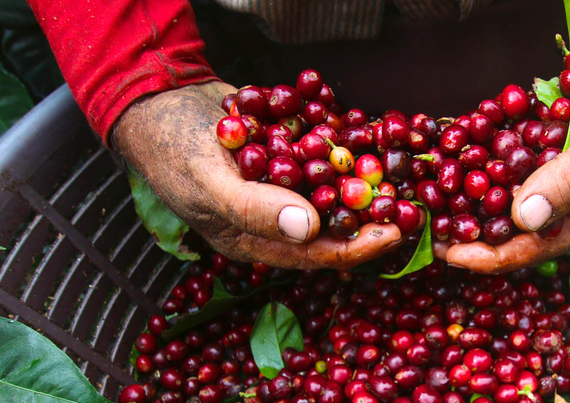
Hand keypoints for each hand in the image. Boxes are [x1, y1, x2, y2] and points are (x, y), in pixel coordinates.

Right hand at [113, 81, 402, 269]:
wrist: (160, 100)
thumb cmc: (173, 149)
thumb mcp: (210, 183)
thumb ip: (256, 209)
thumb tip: (310, 229)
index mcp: (256, 239)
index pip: (315, 254)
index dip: (357, 247)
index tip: (393, 234)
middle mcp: (276, 217)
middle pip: (334, 226)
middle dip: (370, 217)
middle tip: (409, 204)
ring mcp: (283, 184)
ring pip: (334, 191)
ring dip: (363, 182)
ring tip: (397, 173)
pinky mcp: (286, 155)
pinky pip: (323, 157)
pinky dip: (344, 148)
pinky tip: (367, 139)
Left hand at [435, 37, 569, 272]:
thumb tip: (520, 219)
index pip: (532, 246)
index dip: (490, 255)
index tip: (449, 254)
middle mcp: (564, 197)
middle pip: (510, 223)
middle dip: (471, 226)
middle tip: (429, 227)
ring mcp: (551, 167)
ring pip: (502, 189)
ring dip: (469, 191)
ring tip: (431, 194)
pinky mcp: (542, 140)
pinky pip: (505, 153)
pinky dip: (481, 152)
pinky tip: (453, 149)